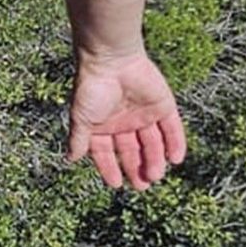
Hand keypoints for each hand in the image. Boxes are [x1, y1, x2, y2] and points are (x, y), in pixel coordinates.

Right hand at [69, 49, 186, 191]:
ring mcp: (145, 115)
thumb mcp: (81, 118)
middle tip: (143, 185)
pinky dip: (176, 144)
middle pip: (133, 150)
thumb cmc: (92, 88)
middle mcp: (124, 122)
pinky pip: (172, 129)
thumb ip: (78, 139)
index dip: (110, 168)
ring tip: (156, 175)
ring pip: (153, 143)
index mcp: (103, 125)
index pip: (107, 152)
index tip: (116, 184)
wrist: (112, 61)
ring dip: (156, 160)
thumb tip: (69, 159)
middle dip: (137, 168)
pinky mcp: (163, 107)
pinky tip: (176, 159)